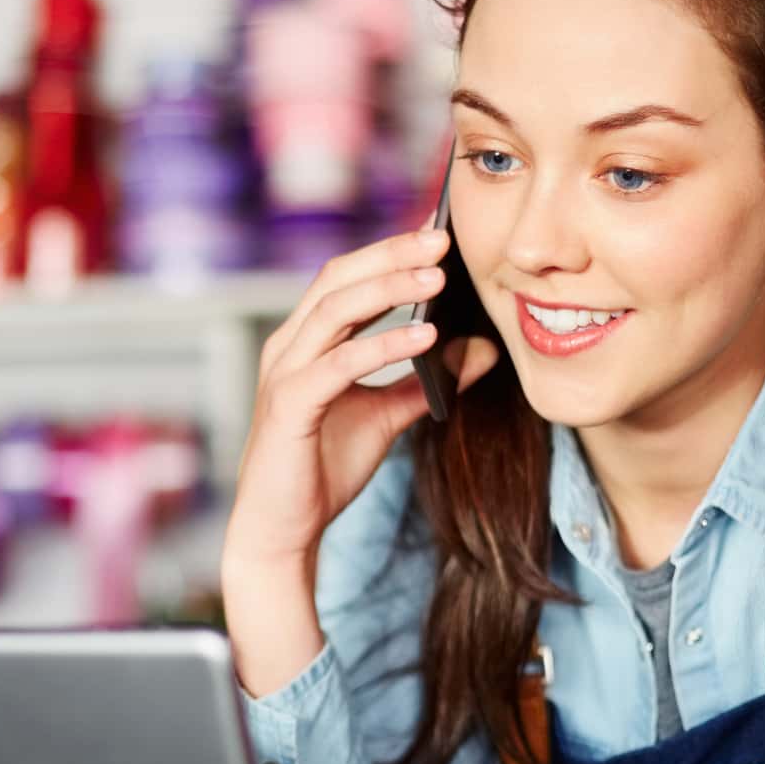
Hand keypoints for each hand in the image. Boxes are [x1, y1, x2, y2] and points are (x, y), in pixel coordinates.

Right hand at [224, 227, 498, 573]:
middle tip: (441, 239)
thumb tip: (481, 351)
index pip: (345, 278)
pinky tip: (426, 337)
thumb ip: (426, 381)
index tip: (437, 234)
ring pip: (335, 309)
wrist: (283, 529)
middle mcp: (288, 346)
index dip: (388, 251)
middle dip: (390, 254)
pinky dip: (383, 345)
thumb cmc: (323, 468)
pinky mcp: (290, 406)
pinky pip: (339, 364)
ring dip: (389, 287)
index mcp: (305, 341)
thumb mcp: (387, 416)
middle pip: (337, 278)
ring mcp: (284, 373)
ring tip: (437, 277)